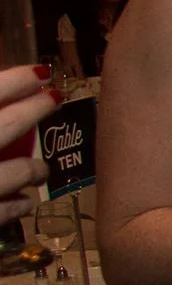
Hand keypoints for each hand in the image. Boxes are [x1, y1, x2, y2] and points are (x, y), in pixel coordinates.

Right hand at [0, 65, 56, 225]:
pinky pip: (6, 211)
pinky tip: (23, 201)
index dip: (13, 81)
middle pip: (5, 126)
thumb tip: (10, 93)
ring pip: (17, 171)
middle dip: (32, 110)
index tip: (40, 73)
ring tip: (40, 168)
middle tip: (53, 98)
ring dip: (32, 168)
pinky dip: (18, 205)